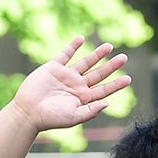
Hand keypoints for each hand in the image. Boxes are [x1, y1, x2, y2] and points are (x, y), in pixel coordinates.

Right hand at [10, 36, 130, 133]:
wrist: (29, 111)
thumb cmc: (51, 118)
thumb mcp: (74, 117)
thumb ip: (90, 110)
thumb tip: (107, 103)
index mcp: (84, 99)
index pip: (104, 90)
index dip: (116, 85)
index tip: (128, 79)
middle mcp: (77, 86)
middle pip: (98, 74)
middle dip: (111, 66)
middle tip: (124, 58)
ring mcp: (66, 76)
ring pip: (85, 62)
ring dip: (97, 54)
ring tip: (109, 46)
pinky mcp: (53, 68)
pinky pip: (65, 54)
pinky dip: (72, 46)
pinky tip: (81, 39)